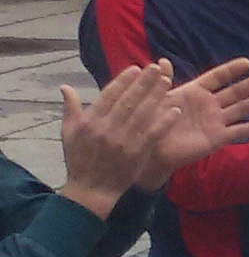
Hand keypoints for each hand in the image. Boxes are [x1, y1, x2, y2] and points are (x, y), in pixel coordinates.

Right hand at [56, 60, 173, 212]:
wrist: (91, 189)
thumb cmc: (79, 158)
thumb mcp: (68, 132)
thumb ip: (70, 108)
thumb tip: (65, 87)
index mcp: (90, 121)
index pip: (109, 95)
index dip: (124, 81)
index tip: (136, 68)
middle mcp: (107, 128)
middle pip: (129, 100)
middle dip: (143, 83)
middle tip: (156, 67)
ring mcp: (123, 141)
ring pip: (143, 113)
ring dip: (156, 96)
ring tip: (167, 81)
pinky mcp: (137, 153)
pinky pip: (153, 134)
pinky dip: (164, 122)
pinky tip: (175, 110)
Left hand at [144, 58, 248, 180]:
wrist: (151, 148)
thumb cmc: (151, 121)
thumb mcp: (156, 98)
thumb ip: (162, 81)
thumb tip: (163, 61)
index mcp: (195, 92)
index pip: (217, 78)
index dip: (231, 70)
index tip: (247, 63)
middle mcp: (209, 105)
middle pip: (233, 92)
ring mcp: (215, 121)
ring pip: (239, 109)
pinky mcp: (217, 138)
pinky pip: (237, 132)